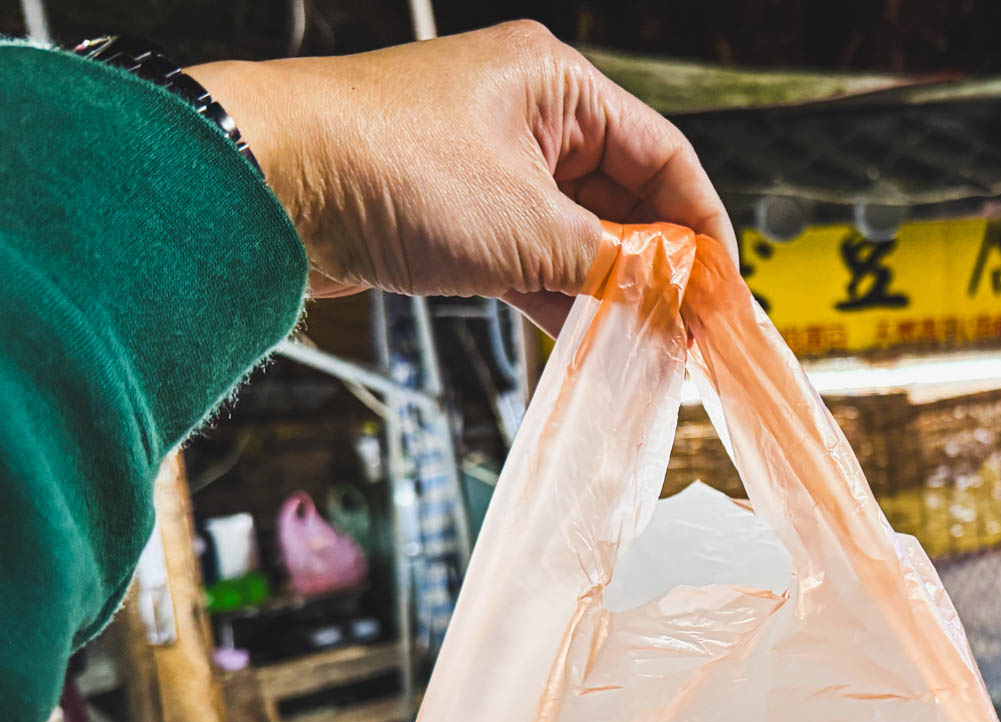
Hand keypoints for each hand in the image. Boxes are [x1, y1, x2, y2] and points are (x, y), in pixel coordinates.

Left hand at [188, 21, 736, 332]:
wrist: (265, 185)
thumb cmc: (384, 166)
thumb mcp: (525, 226)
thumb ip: (609, 267)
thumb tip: (668, 302)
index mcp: (556, 85)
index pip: (664, 157)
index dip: (702, 227)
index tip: (723, 288)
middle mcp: (527, 117)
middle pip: (624, 199)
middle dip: (658, 267)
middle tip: (690, 328)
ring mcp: (489, 167)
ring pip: (577, 235)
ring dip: (610, 290)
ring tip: (648, 344)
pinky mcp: (454, 215)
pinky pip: (531, 258)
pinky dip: (561, 297)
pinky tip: (591, 341)